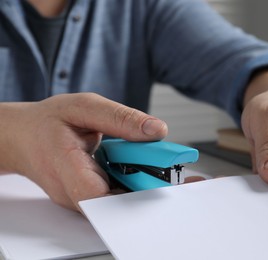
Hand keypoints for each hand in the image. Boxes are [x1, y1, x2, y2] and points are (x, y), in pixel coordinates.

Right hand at [0, 93, 167, 210]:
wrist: (23, 138)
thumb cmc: (47, 122)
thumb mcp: (83, 107)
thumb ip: (120, 118)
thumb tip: (156, 130)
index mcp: (65, 166)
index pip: (99, 193)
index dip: (134, 189)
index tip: (162, 174)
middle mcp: (71, 192)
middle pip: (117, 201)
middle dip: (149, 184)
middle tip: (166, 161)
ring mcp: (79, 199)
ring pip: (120, 201)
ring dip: (143, 182)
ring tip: (153, 158)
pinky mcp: (87, 199)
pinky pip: (115, 195)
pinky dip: (133, 181)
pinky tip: (140, 164)